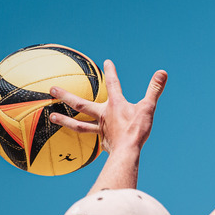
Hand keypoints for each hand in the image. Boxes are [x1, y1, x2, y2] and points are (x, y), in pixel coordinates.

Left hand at [49, 60, 166, 156]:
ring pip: (79, 124)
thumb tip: (162, 72)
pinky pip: (89, 138)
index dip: (111, 72)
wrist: (128, 151)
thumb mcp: (148, 107)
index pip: (113, 84)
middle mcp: (104, 115)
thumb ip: (154, 89)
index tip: (107, 62)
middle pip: (81, 103)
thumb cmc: (137, 130)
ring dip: (64, 120)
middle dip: (66, 96)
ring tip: (51, 116)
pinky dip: (82, 139)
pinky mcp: (102, 142)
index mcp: (115, 105)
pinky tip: (75, 139)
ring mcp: (101, 129)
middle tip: (51, 89)